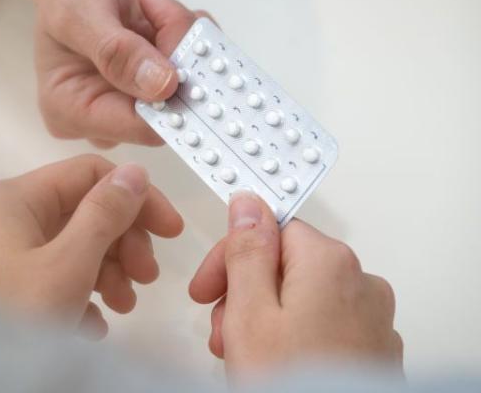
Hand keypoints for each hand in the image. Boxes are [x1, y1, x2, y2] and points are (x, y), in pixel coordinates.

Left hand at [0, 155, 182, 337]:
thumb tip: (132, 172)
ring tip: (123, 307)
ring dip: (106, 274)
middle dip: (121, 244)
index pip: (87, 174)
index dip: (135, 197)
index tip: (170, 231)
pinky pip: (48, 280)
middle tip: (146, 277)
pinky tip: (91, 325)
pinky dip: (76, 297)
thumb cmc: (12, 317)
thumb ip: (104, 214)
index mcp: (11, 200)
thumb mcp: (69, 264)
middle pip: (79, 213)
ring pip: (67, 249)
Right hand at [17, 0, 203, 147]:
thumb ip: (117, 51)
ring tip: (158, 4)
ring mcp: (138, 96)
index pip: (131, 127)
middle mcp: (106, 113)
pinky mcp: (164, 77)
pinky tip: (169, 10)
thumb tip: (162, 87)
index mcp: (70, 109)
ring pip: (190, 86)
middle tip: (166, 14)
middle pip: (167, 110)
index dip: (166, 102)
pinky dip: (193, 34)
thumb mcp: (81, 10)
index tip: (185, 60)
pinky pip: (200, 67)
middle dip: (178, 60)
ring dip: (185, 39)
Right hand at [189, 191, 402, 377]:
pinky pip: (325, 327)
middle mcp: (360, 283)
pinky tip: (274, 367)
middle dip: (245, 294)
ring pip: (303, 299)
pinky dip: (295, 339)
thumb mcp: (249, 311)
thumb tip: (247, 205)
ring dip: (265, 320)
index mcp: (329, 262)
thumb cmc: (293, 382)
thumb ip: (247, 250)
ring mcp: (372, 320)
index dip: (229, 258)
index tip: (206, 287)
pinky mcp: (373, 351)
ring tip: (244, 357)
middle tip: (222, 331)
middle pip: (286, 265)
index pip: (269, 229)